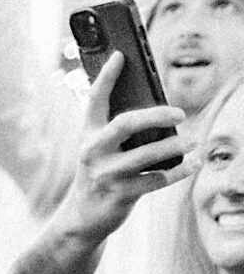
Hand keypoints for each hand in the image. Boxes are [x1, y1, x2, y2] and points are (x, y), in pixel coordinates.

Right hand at [61, 56, 192, 242]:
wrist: (81, 218)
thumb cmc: (99, 175)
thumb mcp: (99, 151)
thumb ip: (119, 131)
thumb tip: (161, 111)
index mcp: (88, 136)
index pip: (95, 100)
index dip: (107, 77)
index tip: (121, 56)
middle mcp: (93, 152)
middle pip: (126, 124)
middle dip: (157, 115)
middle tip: (180, 114)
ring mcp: (107, 174)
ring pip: (147, 154)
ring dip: (175, 147)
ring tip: (193, 141)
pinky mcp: (121, 195)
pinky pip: (158, 179)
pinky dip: (180, 171)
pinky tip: (193, 163)